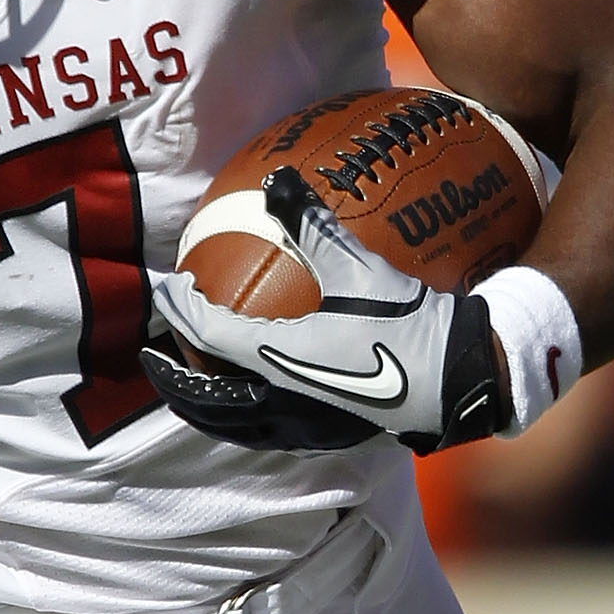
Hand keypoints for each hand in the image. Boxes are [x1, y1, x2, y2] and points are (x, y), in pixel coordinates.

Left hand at [143, 169, 507, 452]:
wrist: (458, 378)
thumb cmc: (408, 323)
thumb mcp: (360, 266)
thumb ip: (313, 223)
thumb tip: (277, 180)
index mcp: (278, 356)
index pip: (209, 333)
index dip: (181, 309)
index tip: (168, 288)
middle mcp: (281, 398)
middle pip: (207, 395)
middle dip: (176, 375)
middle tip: (156, 354)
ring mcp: (302, 423)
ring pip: (232, 422)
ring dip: (204, 402)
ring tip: (193, 381)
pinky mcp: (325, 433)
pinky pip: (263, 430)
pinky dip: (241, 415)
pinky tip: (251, 396)